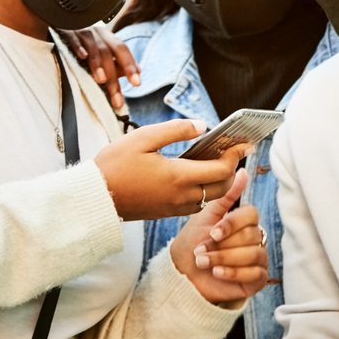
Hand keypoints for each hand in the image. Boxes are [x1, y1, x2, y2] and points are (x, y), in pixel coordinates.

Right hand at [59, 23, 139, 109]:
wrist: (66, 18)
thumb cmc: (86, 39)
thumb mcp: (103, 47)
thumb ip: (119, 61)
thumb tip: (139, 71)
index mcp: (108, 37)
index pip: (122, 50)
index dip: (130, 66)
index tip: (136, 83)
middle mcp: (98, 34)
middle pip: (109, 53)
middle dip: (114, 74)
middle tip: (117, 96)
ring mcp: (83, 32)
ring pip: (94, 48)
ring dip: (98, 64)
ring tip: (101, 80)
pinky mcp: (68, 32)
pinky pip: (74, 39)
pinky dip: (78, 47)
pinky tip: (82, 56)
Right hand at [94, 120, 250, 220]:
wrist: (95, 197)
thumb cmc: (115, 164)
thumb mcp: (144, 138)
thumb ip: (175, 130)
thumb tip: (202, 126)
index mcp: (177, 176)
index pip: (221, 170)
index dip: (235, 155)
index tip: (242, 142)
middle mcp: (181, 196)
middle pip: (221, 187)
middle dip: (232, 168)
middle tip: (232, 150)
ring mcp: (174, 207)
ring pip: (209, 197)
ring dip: (218, 181)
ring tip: (216, 159)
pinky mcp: (166, 212)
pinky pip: (195, 203)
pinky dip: (204, 190)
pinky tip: (196, 174)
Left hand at [170, 169, 268, 304]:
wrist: (183, 272)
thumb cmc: (193, 242)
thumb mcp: (206, 216)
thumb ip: (226, 196)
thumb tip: (242, 171)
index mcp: (243, 220)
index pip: (251, 215)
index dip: (232, 224)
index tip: (213, 233)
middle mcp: (254, 237)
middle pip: (251, 235)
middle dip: (223, 245)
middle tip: (201, 250)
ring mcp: (258, 258)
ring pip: (253, 254)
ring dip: (224, 259)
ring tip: (203, 262)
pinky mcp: (258, 279)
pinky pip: (255, 274)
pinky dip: (233, 273)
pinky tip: (217, 273)